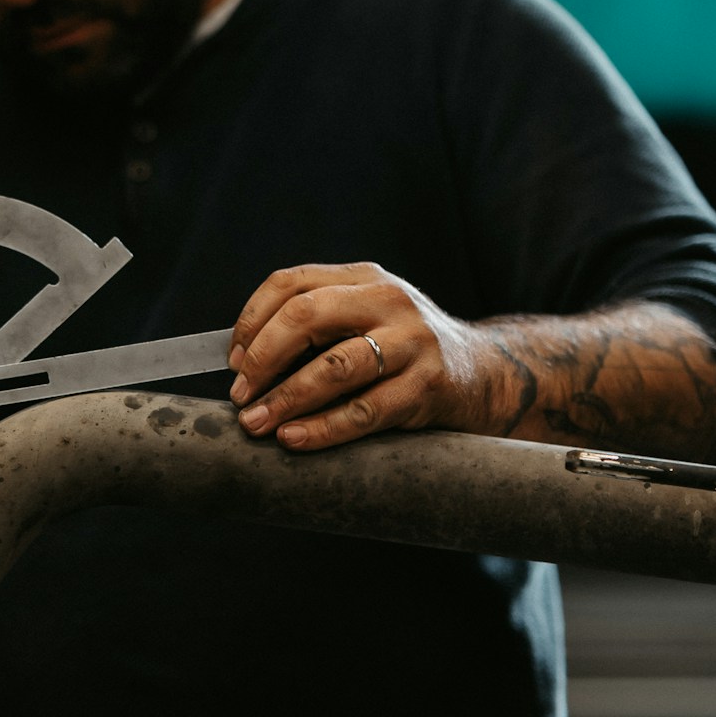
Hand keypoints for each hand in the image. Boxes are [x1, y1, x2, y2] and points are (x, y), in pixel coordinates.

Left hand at [228, 261, 502, 453]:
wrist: (484, 376)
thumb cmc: (404, 352)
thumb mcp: (365, 319)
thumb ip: (317, 327)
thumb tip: (243, 364)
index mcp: (363, 277)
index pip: (289, 283)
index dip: (251, 321)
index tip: (232, 360)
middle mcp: (388, 299)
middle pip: (306, 315)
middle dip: (261, 358)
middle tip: (240, 395)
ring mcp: (412, 341)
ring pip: (334, 366)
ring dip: (286, 398)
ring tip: (257, 423)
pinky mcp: (427, 386)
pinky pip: (364, 410)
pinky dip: (322, 428)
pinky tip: (294, 439)